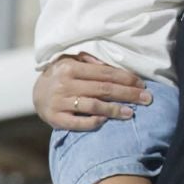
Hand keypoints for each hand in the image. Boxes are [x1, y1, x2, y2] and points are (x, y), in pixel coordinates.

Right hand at [34, 53, 149, 129]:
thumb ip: (90, 60)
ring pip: (93, 106)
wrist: (37, 94)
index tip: (142, 84)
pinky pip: (78, 123)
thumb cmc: (62, 76)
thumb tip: (111, 63)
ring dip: (115, 109)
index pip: (105, 73)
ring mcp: (59, 102)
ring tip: (131, 113)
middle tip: (147, 99)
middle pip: (103, 89)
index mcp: (70, 67)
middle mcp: (64, 84)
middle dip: (128, 94)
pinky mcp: (55, 119)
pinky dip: (93, 122)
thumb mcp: (71, 62)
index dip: (126, 78)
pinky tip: (106, 120)